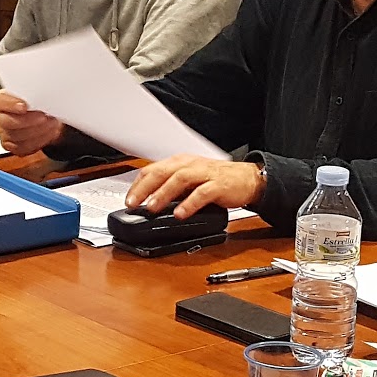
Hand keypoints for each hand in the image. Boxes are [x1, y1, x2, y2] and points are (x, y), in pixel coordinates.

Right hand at [0, 90, 65, 155]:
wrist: (45, 118)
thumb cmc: (38, 104)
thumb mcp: (35, 95)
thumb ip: (33, 95)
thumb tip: (41, 96)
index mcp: (1, 100)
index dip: (11, 104)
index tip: (24, 106)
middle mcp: (0, 117)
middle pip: (6, 122)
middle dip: (28, 120)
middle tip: (43, 117)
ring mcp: (4, 133)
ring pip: (16, 136)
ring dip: (37, 131)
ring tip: (51, 124)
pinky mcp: (12, 146)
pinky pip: (23, 147)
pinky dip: (38, 140)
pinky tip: (48, 133)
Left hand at [124, 156, 261, 218]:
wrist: (248, 179)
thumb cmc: (217, 180)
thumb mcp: (190, 181)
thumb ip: (171, 188)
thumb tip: (149, 202)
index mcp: (180, 162)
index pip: (153, 169)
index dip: (138, 184)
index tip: (128, 199)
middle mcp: (190, 165)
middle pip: (162, 172)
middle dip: (144, 188)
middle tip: (133, 203)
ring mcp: (205, 174)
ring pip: (179, 179)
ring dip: (163, 194)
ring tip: (152, 207)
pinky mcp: (218, 185)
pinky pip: (202, 193)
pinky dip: (189, 203)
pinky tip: (180, 214)